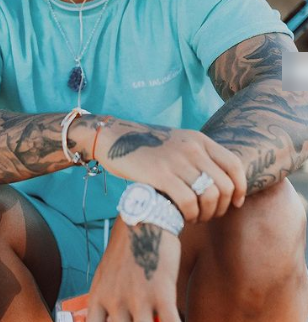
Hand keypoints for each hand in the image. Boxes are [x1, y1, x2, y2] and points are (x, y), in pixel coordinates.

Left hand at [87, 217, 180, 321]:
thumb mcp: (106, 270)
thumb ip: (106, 296)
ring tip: (156, 320)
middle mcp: (116, 300)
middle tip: (140, 320)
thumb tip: (106, 317)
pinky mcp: (162, 292)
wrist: (146, 218)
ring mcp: (138, 298)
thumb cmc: (128, 246)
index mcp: (100, 294)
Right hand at [94, 121, 245, 222]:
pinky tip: (183, 216)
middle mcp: (192, 148)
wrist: (114, 139)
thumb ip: (198, 156)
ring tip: (195, 216)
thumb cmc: (147, 147)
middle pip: (225, 186)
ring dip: (206, 214)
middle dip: (222, 208)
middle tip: (208, 214)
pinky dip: (191, 215)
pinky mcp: (160, 174)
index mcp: (199, 139)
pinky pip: (189, 202)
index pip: (234, 165)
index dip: (241, 188)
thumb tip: (221, 182)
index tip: (235, 203)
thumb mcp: (178, 143)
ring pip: (210, 196)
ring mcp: (177, 160)